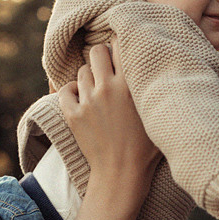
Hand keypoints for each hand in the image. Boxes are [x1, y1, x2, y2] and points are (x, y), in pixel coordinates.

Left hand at [59, 39, 160, 219]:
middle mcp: (107, 88)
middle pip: (96, 51)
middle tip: (108, 70)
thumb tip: (149, 62)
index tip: (121, 51)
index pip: (119, 45)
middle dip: (102, 57)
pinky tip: (81, 99)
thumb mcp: (154, 110)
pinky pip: (64, 89)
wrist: (122, 174)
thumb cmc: (146, 146)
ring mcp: (88, 101)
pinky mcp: (72, 115)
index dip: (120, 45)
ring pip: (82, 71)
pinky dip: (71, 91)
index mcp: (129, 84)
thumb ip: (148, 84)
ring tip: (98, 90)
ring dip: (89, 77)